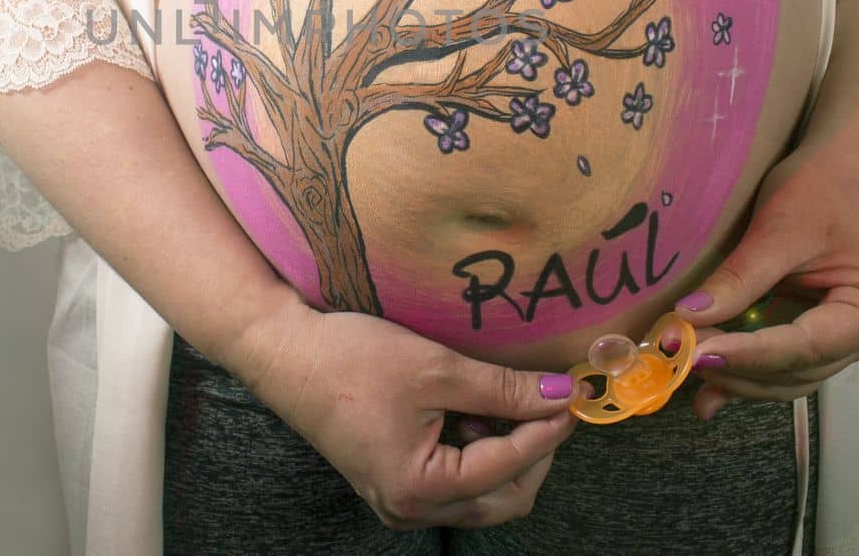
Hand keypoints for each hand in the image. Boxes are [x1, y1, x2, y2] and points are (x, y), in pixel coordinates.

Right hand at [231, 299, 578, 530]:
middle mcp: (410, 507)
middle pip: (503, 498)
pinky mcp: (391, 482)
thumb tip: (559, 394)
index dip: (547, 428)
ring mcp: (399, 500)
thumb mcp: (436, 368)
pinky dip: (475, 452)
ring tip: (506, 400)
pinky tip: (473, 409)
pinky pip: (454, 483)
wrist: (284, 351)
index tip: (574, 394)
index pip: (508, 465)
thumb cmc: (350, 358)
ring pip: (481, 494)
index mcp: (419, 487)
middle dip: (532, 452)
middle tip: (548, 403)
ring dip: (505, 453)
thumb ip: (502, 388)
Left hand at [672, 137, 858, 419]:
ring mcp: (853, 337)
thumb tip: (689, 320)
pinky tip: (710, 386)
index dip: (749, 354)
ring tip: (687, 371)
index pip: (805, 346)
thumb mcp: (778, 230)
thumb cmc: (822, 184)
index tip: (697, 354)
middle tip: (682, 360)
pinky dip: (749, 367)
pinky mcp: (828, 331)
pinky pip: (786, 360)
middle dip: (740, 369)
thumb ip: (738, 281)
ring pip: (791, 375)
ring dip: (741, 376)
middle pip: (799, 369)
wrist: (843, 160)